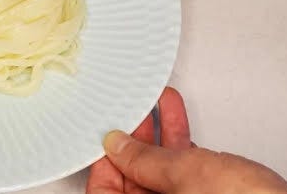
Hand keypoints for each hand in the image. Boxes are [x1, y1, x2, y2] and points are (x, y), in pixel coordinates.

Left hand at [87, 87, 286, 193]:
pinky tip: (171, 113)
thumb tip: (116, 145)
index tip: (104, 134)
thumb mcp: (184, 176)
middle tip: (127, 110)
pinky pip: (182, 169)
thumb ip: (145, 161)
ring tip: (150, 100)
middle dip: (131, 138)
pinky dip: (177, 140)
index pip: (102, 190)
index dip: (102, 160)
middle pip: (130, 179)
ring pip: (158, 170)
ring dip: (155, 132)